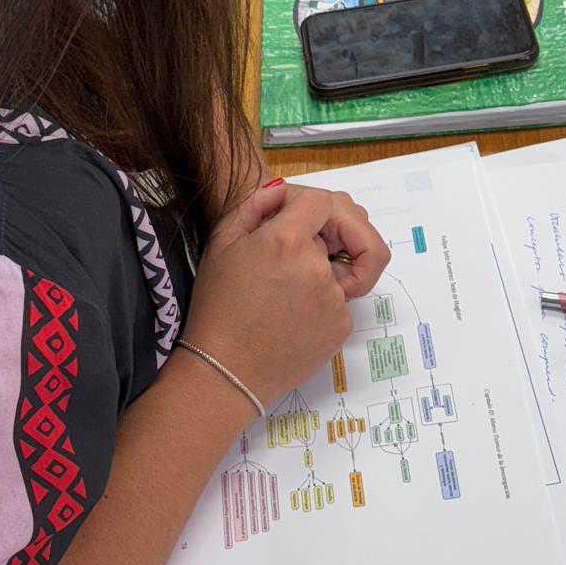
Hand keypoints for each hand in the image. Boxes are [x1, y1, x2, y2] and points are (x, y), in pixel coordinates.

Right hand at [181, 183, 382, 409]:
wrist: (227, 370)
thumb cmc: (218, 307)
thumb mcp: (222, 243)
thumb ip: (255, 206)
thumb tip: (282, 194)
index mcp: (287, 241)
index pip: (322, 200)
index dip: (307, 202)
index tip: (290, 216)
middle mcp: (318, 267)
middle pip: (347, 226)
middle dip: (331, 228)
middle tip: (306, 242)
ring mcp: (335, 298)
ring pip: (342, 263)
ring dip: (323, 264)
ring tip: (287, 286)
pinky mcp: (342, 324)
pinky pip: (341, 296)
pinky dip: (321, 296)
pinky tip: (290, 313)